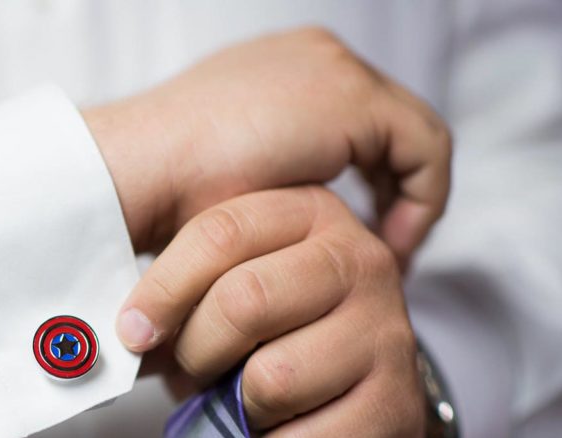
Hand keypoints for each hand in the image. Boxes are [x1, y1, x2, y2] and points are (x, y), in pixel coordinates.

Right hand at [84, 27, 450, 267]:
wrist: (137, 172)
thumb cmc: (161, 196)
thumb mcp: (226, 189)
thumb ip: (265, 190)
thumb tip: (291, 234)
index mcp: (276, 72)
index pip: (349, 120)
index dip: (364, 180)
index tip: (355, 236)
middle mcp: (312, 57)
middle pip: (384, 123)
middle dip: (389, 188)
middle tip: (382, 247)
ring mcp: (335, 70)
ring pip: (409, 135)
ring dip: (406, 199)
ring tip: (388, 255)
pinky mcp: (353, 99)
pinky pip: (424, 150)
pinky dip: (420, 201)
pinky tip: (389, 247)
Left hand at [122, 187, 425, 437]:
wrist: (363, 407)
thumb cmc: (274, 342)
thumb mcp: (227, 296)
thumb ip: (173, 299)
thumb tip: (100, 333)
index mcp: (308, 214)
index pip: (220, 233)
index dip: (162, 291)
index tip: (133, 333)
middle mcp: (359, 260)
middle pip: (245, 301)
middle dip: (199, 353)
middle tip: (196, 372)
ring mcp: (388, 332)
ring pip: (273, 380)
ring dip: (239, 410)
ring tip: (249, 404)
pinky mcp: (400, 406)